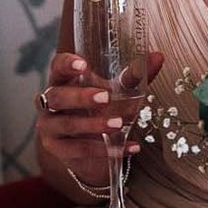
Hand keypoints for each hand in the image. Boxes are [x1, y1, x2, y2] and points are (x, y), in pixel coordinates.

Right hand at [32, 50, 163, 202]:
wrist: (91, 147)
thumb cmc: (100, 109)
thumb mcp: (117, 91)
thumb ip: (134, 76)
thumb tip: (157, 56)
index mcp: (63, 81)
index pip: (57, 67)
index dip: (67, 64)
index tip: (83, 64)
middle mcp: (50, 103)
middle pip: (58, 96)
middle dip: (80, 97)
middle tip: (106, 98)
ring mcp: (51, 127)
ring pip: (67, 125)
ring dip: (94, 125)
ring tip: (119, 124)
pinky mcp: (58, 150)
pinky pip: (79, 151)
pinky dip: (105, 150)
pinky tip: (128, 147)